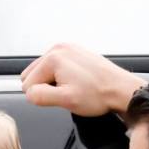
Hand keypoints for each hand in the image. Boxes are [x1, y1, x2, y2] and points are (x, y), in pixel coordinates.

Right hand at [22, 44, 146, 116]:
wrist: (120, 89)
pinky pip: (57, 66)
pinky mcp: (75, 51)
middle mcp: (59, 48)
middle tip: (67, 92)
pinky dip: (63, 76)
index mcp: (53, 58)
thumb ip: (41, 96)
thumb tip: (29, 93)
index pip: (28, 84)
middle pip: (34, 74)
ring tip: (74, 87)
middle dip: (47, 87)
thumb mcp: (66, 100)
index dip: (43, 96)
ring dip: (55, 82)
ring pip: (45, 71)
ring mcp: (67, 47)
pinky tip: (78, 82)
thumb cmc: (98, 95)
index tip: (62, 96)